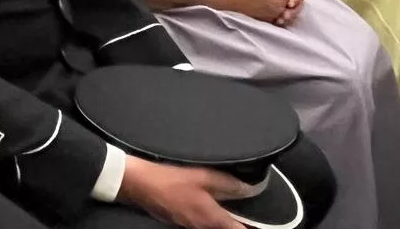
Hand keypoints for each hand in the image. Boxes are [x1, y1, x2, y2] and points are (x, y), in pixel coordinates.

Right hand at [119, 157, 255, 228]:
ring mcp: (190, 226)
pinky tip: (208, 204)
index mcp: (213, 220)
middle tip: (248, 216)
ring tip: (232, 210)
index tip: (261, 224)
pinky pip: (202, 224)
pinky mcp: (180, 221)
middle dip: (239, 225)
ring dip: (224, 221)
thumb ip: (230, 184)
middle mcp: (202, 228)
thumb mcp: (204, 177)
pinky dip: (210, 218)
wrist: (138, 184)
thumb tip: (250, 189)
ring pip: (214, 227)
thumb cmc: (169, 181)